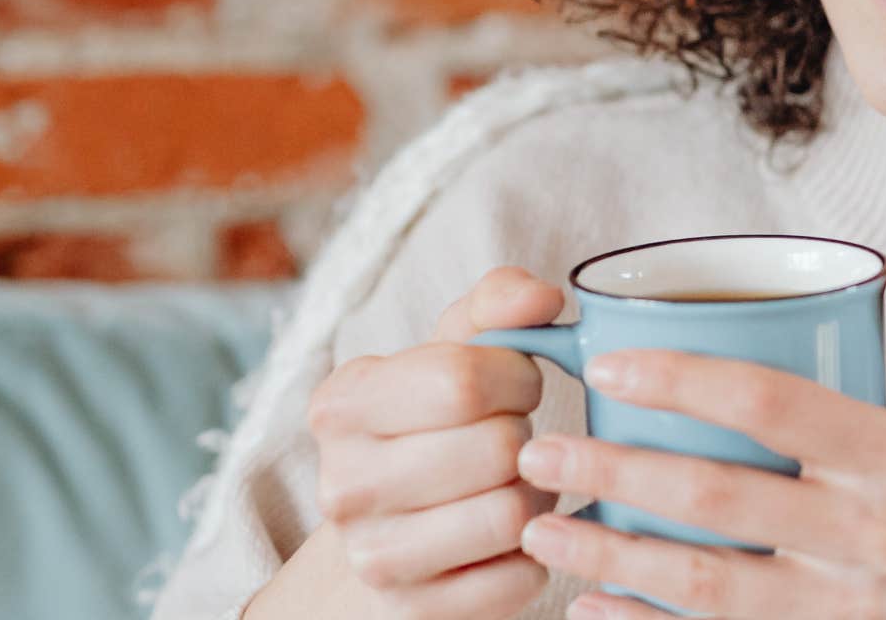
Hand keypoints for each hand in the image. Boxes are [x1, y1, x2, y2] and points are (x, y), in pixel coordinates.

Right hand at [304, 267, 566, 618]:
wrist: (390, 528)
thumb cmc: (435, 422)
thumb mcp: (454, 350)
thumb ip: (499, 304)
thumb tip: (543, 298)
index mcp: (342, 404)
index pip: (461, 378)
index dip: (516, 376)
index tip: (515, 384)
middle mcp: (343, 485)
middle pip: (495, 450)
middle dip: (527, 438)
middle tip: (513, 439)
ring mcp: (374, 557)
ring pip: (513, 515)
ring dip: (536, 495)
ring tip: (515, 484)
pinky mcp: (414, 612)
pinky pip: (518, 577)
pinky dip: (532, 553)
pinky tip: (509, 537)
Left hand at [512, 208, 885, 619]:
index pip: (775, 403)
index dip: (685, 380)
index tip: (609, 363)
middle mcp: (869, 536)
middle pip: (720, 496)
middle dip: (616, 468)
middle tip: (538, 445)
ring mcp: (841, 608)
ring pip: (705, 582)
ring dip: (611, 554)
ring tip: (541, 524)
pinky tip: (591, 606)